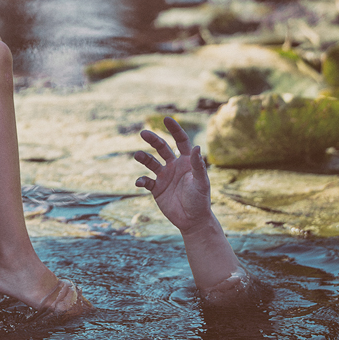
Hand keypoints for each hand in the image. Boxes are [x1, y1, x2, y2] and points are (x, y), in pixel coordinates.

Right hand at [134, 116, 212, 233]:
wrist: (193, 221)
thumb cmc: (201, 201)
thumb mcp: (201, 182)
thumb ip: (197, 165)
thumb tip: (196, 146)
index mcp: (186, 162)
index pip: (180, 141)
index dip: (174, 129)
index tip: (166, 119)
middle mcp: (174, 166)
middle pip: (161, 148)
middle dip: (153, 139)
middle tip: (143, 133)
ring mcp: (164, 177)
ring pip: (150, 162)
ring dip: (143, 157)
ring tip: (137, 155)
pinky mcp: (157, 189)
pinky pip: (146, 181)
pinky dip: (141, 180)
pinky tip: (140, 182)